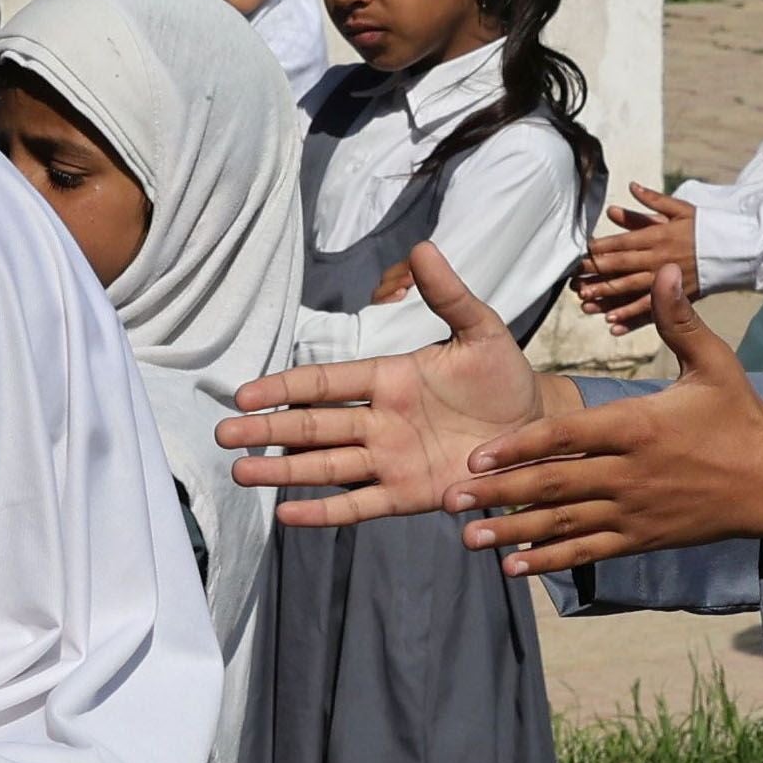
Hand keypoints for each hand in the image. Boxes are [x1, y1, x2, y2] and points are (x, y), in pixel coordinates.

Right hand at [220, 245, 566, 521]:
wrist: (538, 428)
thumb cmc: (504, 377)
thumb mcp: (482, 332)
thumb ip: (449, 297)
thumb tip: (423, 247)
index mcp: (389, 379)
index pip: (325, 382)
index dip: (285, 386)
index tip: (245, 393)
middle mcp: (379, 421)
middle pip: (312, 426)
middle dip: (268, 430)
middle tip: (223, 435)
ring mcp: (389, 459)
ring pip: (325, 465)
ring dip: (283, 471)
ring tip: (240, 474)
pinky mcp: (407, 494)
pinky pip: (359, 504)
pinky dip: (325, 511)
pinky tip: (288, 515)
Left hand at [446, 272, 762, 572]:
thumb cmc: (741, 417)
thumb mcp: (715, 364)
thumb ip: (679, 321)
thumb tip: (664, 274)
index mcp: (639, 427)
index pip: (567, 437)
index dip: (518, 446)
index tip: (478, 456)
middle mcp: (631, 473)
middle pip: (553, 484)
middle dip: (498, 492)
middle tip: (450, 499)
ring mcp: (635, 510)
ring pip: (564, 523)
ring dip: (513, 531)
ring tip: (468, 538)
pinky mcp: (643, 538)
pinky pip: (590, 551)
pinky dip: (551, 560)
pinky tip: (514, 566)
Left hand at [579, 185, 705, 327]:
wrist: (735, 249)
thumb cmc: (706, 227)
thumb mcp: (681, 209)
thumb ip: (653, 201)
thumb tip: (632, 186)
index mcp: (658, 235)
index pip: (623, 242)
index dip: (600, 248)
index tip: (581, 253)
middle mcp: (659, 258)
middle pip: (622, 266)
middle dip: (596, 273)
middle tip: (574, 280)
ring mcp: (668, 279)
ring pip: (632, 289)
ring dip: (607, 295)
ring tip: (585, 300)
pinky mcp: (677, 295)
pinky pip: (651, 308)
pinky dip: (631, 316)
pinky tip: (612, 321)